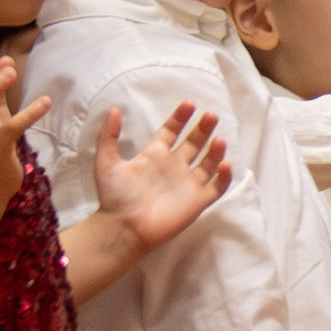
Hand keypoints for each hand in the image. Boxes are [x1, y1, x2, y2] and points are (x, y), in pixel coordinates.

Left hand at [90, 102, 229, 254]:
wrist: (123, 226)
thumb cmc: (114, 196)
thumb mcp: (106, 162)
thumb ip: (109, 136)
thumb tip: (114, 110)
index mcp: (155, 155)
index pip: (172, 131)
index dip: (180, 118)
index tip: (189, 104)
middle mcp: (174, 166)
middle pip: (194, 143)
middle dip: (203, 128)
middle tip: (211, 115)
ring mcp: (187, 183)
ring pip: (209, 162)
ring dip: (215, 150)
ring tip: (219, 139)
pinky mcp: (197, 201)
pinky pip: (216, 186)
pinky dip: (224, 176)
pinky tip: (224, 164)